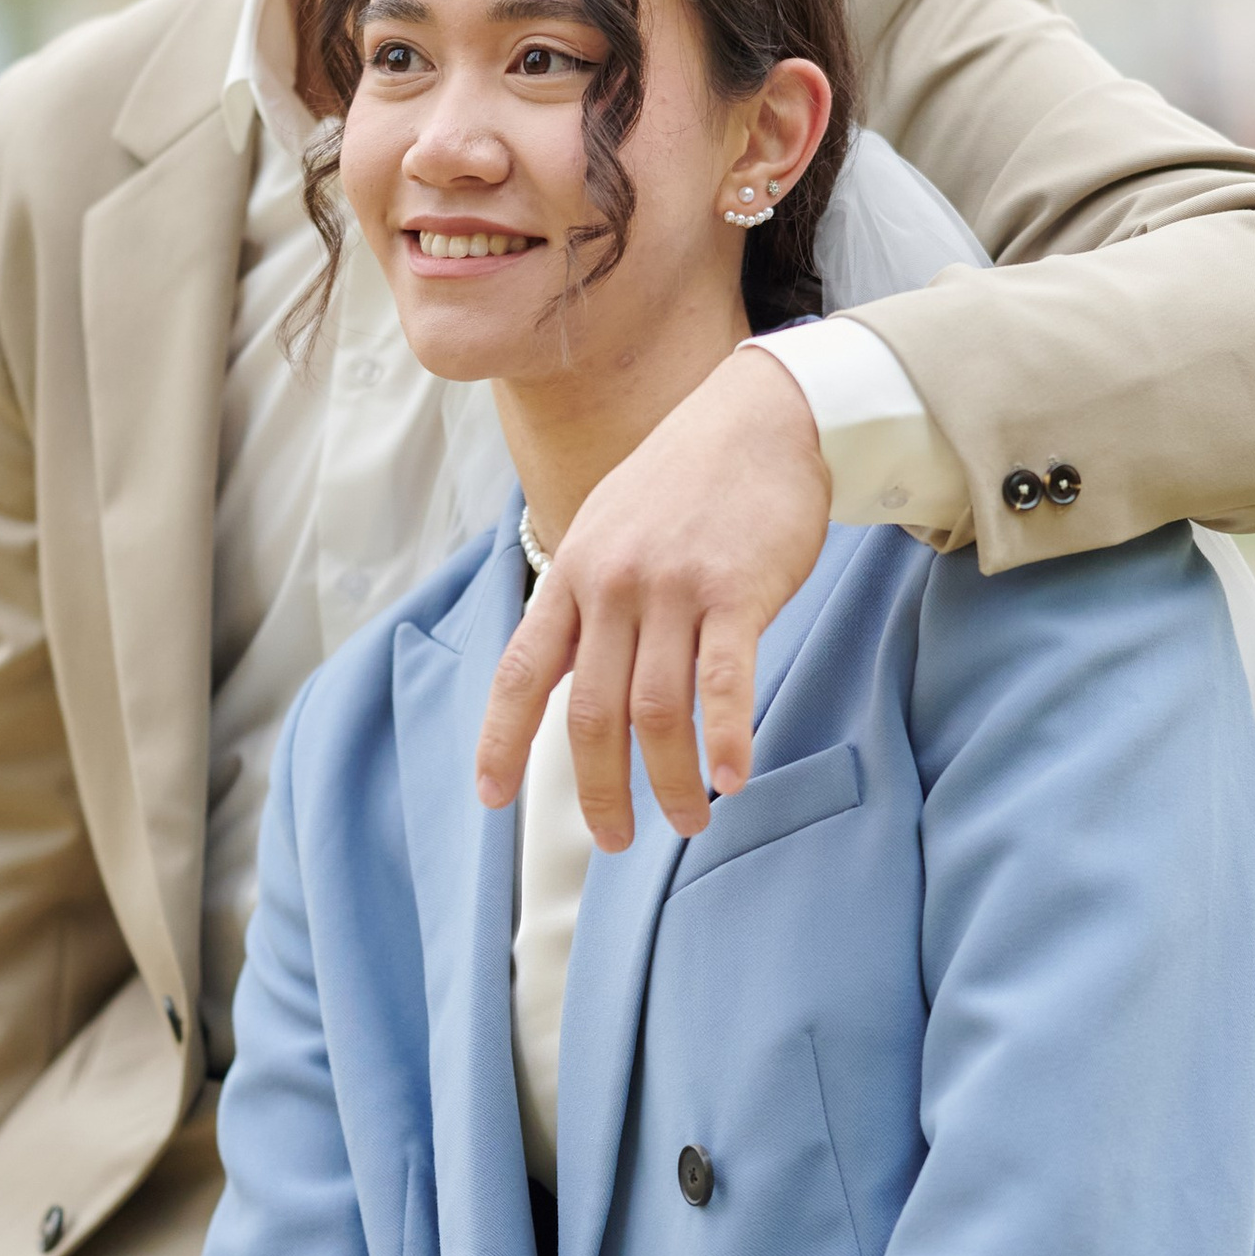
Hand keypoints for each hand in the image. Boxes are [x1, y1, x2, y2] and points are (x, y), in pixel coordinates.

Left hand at [476, 344, 829, 847]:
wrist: (762, 416)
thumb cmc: (689, 478)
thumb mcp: (612, 524)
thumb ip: (589, 596)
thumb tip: (568, 668)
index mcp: (574, 573)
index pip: (522, 670)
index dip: (502, 740)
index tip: (492, 797)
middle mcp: (612, 585)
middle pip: (590, 713)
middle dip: (598, 790)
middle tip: (614, 840)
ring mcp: (673, 588)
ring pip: (656, 712)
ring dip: (669, 783)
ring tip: (688, 822)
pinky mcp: (736, 591)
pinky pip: (723, 683)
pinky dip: (725, 738)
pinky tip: (734, 778)